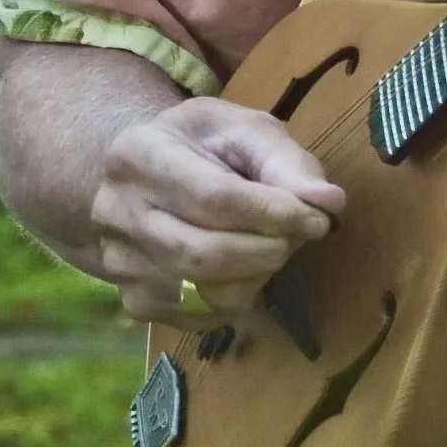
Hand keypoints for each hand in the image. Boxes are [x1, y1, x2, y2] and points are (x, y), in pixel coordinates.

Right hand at [92, 96, 344, 323]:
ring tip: (276, 243)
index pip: (213, 197)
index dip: (273, 213)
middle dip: (269, 249)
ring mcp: (118, 263)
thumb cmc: (204, 144)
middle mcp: (115, 212)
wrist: (145, 173)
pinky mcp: (132, 301)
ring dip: (258, 273)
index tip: (319, 218)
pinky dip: (240, 295)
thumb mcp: (245, 130)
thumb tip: (330, 204)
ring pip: (203, 291)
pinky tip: (247, 264)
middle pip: (204, 252)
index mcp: (138, 153)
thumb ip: (287, 163)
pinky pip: (200, 315)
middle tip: (304, 234)